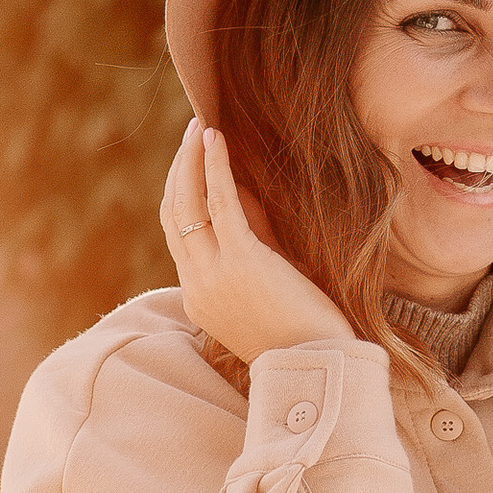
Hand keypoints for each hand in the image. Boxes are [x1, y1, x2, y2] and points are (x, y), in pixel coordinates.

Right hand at [160, 122, 358, 369]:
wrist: (320, 366)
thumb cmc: (304, 330)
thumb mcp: (266, 283)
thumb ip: (250, 241)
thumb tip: (242, 193)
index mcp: (197, 297)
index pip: (176, 234)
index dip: (179, 192)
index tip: (189, 161)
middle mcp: (196, 285)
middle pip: (172, 214)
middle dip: (178, 169)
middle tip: (190, 133)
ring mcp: (213, 276)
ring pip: (185, 204)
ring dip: (190, 160)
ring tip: (199, 126)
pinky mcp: (241, 263)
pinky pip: (220, 204)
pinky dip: (214, 167)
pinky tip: (217, 140)